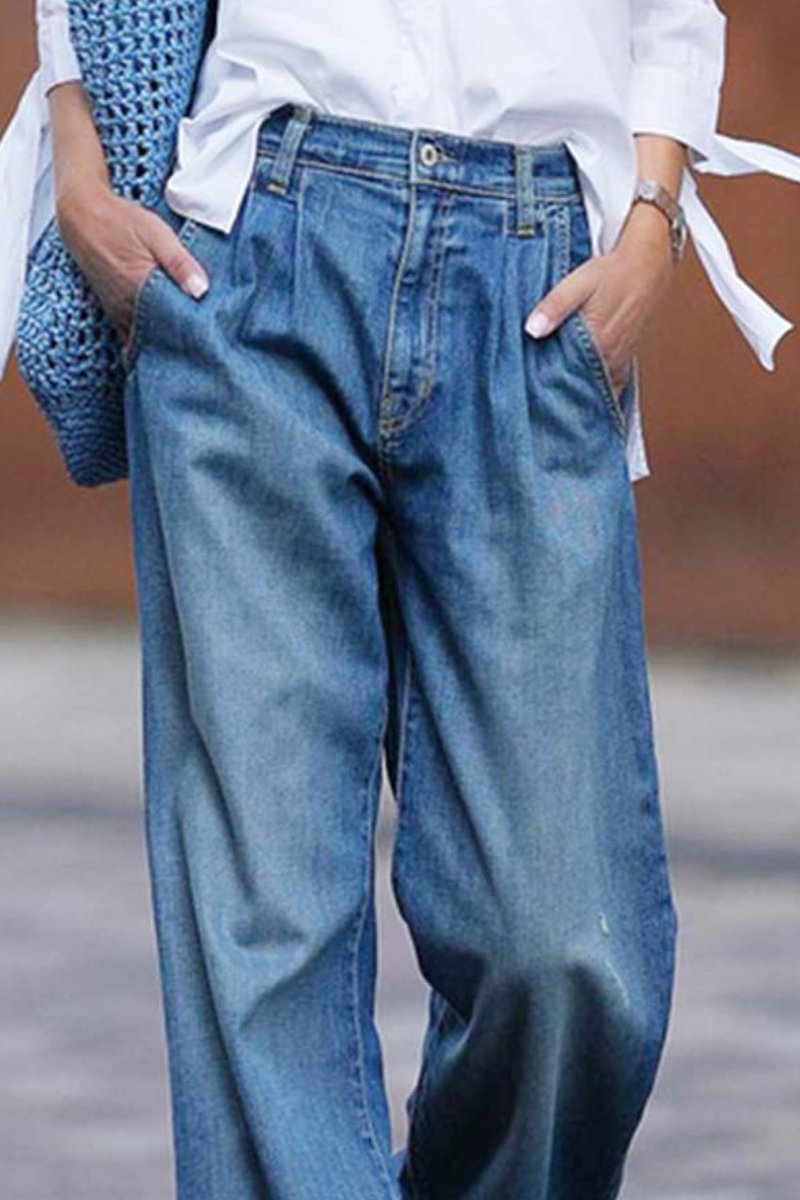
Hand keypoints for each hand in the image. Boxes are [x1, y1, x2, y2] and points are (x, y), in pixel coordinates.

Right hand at [56, 184, 209, 352]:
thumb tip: (202, 290)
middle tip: (208, 343)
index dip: (194, 334)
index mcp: (139, 289)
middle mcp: (126, 308)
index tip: (212, 336)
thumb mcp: (156, 234)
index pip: (174, 325)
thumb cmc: (120, 222)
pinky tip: (169, 335)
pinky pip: (135, 336)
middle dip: (184, 342)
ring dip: (168, 341)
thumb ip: (179, 262)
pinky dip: (152, 338)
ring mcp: (119, 313)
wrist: (81, 217)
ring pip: (149, 339)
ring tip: (192, 340)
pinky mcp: (116, 313)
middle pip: (163, 337)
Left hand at [525, 202, 677, 395]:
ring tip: (550, 387)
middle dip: (556, 389)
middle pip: (577, 384)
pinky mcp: (622, 360)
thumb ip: (555, 306)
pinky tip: (574, 381)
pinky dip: (589, 384)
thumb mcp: (578, 283)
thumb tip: (532, 329)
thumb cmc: (613, 272)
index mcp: (597, 343)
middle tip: (536, 386)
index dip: (544, 382)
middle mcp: (610, 358)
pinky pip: (604, 383)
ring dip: (572, 386)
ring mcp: (617, 362)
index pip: (564, 376)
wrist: (647, 266)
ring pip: (590, 385)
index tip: (528, 383)